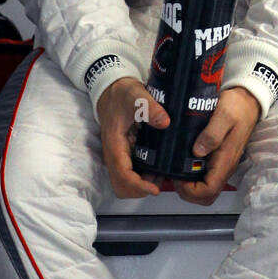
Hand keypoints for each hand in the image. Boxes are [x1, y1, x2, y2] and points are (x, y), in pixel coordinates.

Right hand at [97, 76, 169, 198]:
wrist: (112, 89)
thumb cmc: (122, 93)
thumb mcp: (136, 95)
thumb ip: (150, 107)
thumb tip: (165, 122)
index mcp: (114, 144)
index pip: (122, 175)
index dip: (138, 185)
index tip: (155, 188)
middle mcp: (113, 154)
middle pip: (121, 185)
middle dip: (139, 189)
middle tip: (158, 182)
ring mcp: (117, 155)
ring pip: (124, 183)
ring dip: (141, 185)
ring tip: (160, 177)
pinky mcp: (123, 154)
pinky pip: (129, 174)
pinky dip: (141, 178)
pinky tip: (156, 169)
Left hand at [175, 86, 260, 206]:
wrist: (247, 101)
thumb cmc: (237, 107)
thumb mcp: (223, 115)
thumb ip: (211, 134)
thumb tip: (197, 151)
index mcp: (226, 160)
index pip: (209, 190)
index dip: (190, 191)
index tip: (177, 177)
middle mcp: (224, 167)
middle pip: (206, 196)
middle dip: (187, 192)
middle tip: (174, 175)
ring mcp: (221, 164)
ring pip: (204, 189)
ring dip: (188, 186)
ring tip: (175, 169)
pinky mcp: (217, 159)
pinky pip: (204, 177)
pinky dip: (190, 176)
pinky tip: (181, 162)